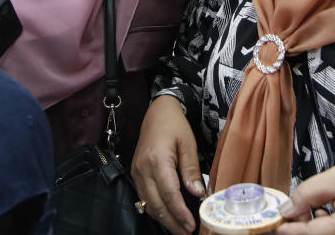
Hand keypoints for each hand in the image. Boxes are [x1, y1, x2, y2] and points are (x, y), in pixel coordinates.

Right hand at [131, 95, 205, 233]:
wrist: (158, 111)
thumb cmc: (174, 125)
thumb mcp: (188, 144)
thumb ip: (192, 169)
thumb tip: (198, 193)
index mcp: (157, 160)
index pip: (169, 194)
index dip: (180, 213)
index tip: (191, 226)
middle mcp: (143, 168)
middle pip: (156, 204)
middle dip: (172, 223)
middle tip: (187, 233)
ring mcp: (137, 171)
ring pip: (148, 204)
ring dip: (164, 219)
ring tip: (180, 229)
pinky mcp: (136, 173)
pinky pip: (144, 197)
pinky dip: (156, 209)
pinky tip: (168, 215)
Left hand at [276, 147, 334, 234]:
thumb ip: (307, 195)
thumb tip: (286, 211)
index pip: (310, 234)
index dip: (289, 229)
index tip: (274, 224)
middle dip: (304, 228)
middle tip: (291, 213)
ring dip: (316, 229)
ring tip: (313, 208)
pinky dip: (331, 229)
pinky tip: (327, 213)